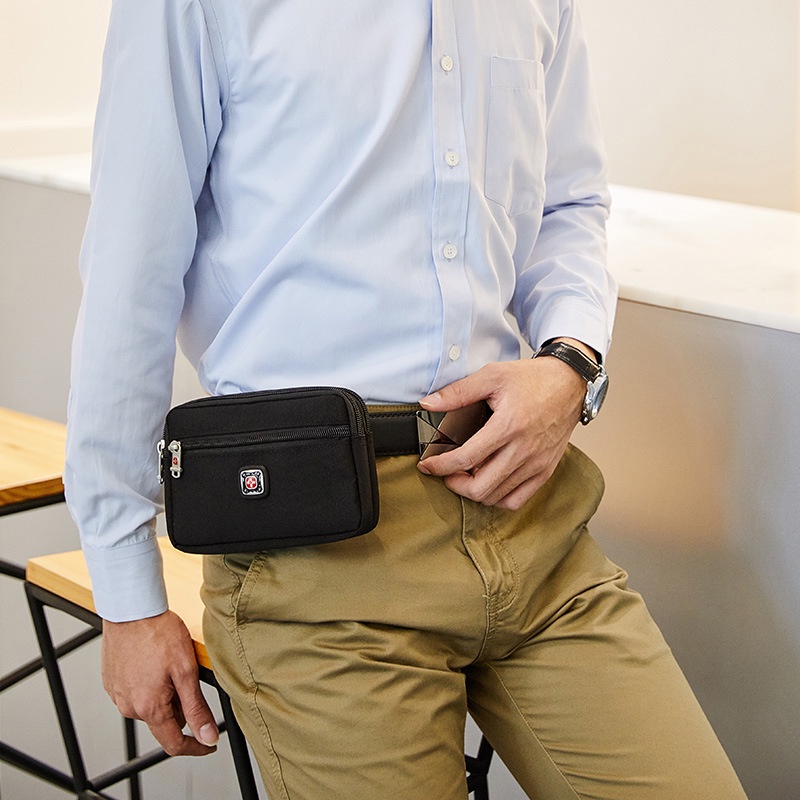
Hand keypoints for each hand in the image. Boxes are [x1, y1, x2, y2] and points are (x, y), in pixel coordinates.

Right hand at [102, 610, 218, 755]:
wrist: (131, 610)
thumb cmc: (158, 634)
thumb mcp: (186, 671)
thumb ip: (197, 708)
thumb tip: (207, 736)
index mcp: (149, 708)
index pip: (174, 742)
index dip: (195, 746)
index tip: (209, 743)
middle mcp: (129, 707)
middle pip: (164, 720)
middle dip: (180, 705)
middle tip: (187, 674)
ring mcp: (117, 695)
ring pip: (151, 705)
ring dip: (164, 693)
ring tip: (168, 663)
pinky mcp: (111, 682)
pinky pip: (137, 692)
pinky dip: (149, 683)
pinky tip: (153, 662)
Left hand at [417, 351, 585, 509]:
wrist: (570, 383)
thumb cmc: (532, 378)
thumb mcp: (492, 375)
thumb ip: (458, 392)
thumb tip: (427, 403)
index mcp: (509, 425)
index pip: (466, 458)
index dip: (440, 466)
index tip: (428, 465)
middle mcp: (524, 449)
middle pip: (480, 487)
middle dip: (454, 484)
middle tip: (446, 473)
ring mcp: (537, 464)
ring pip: (496, 497)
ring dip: (474, 491)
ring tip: (465, 475)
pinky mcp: (546, 471)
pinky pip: (517, 500)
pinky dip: (497, 498)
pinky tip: (488, 483)